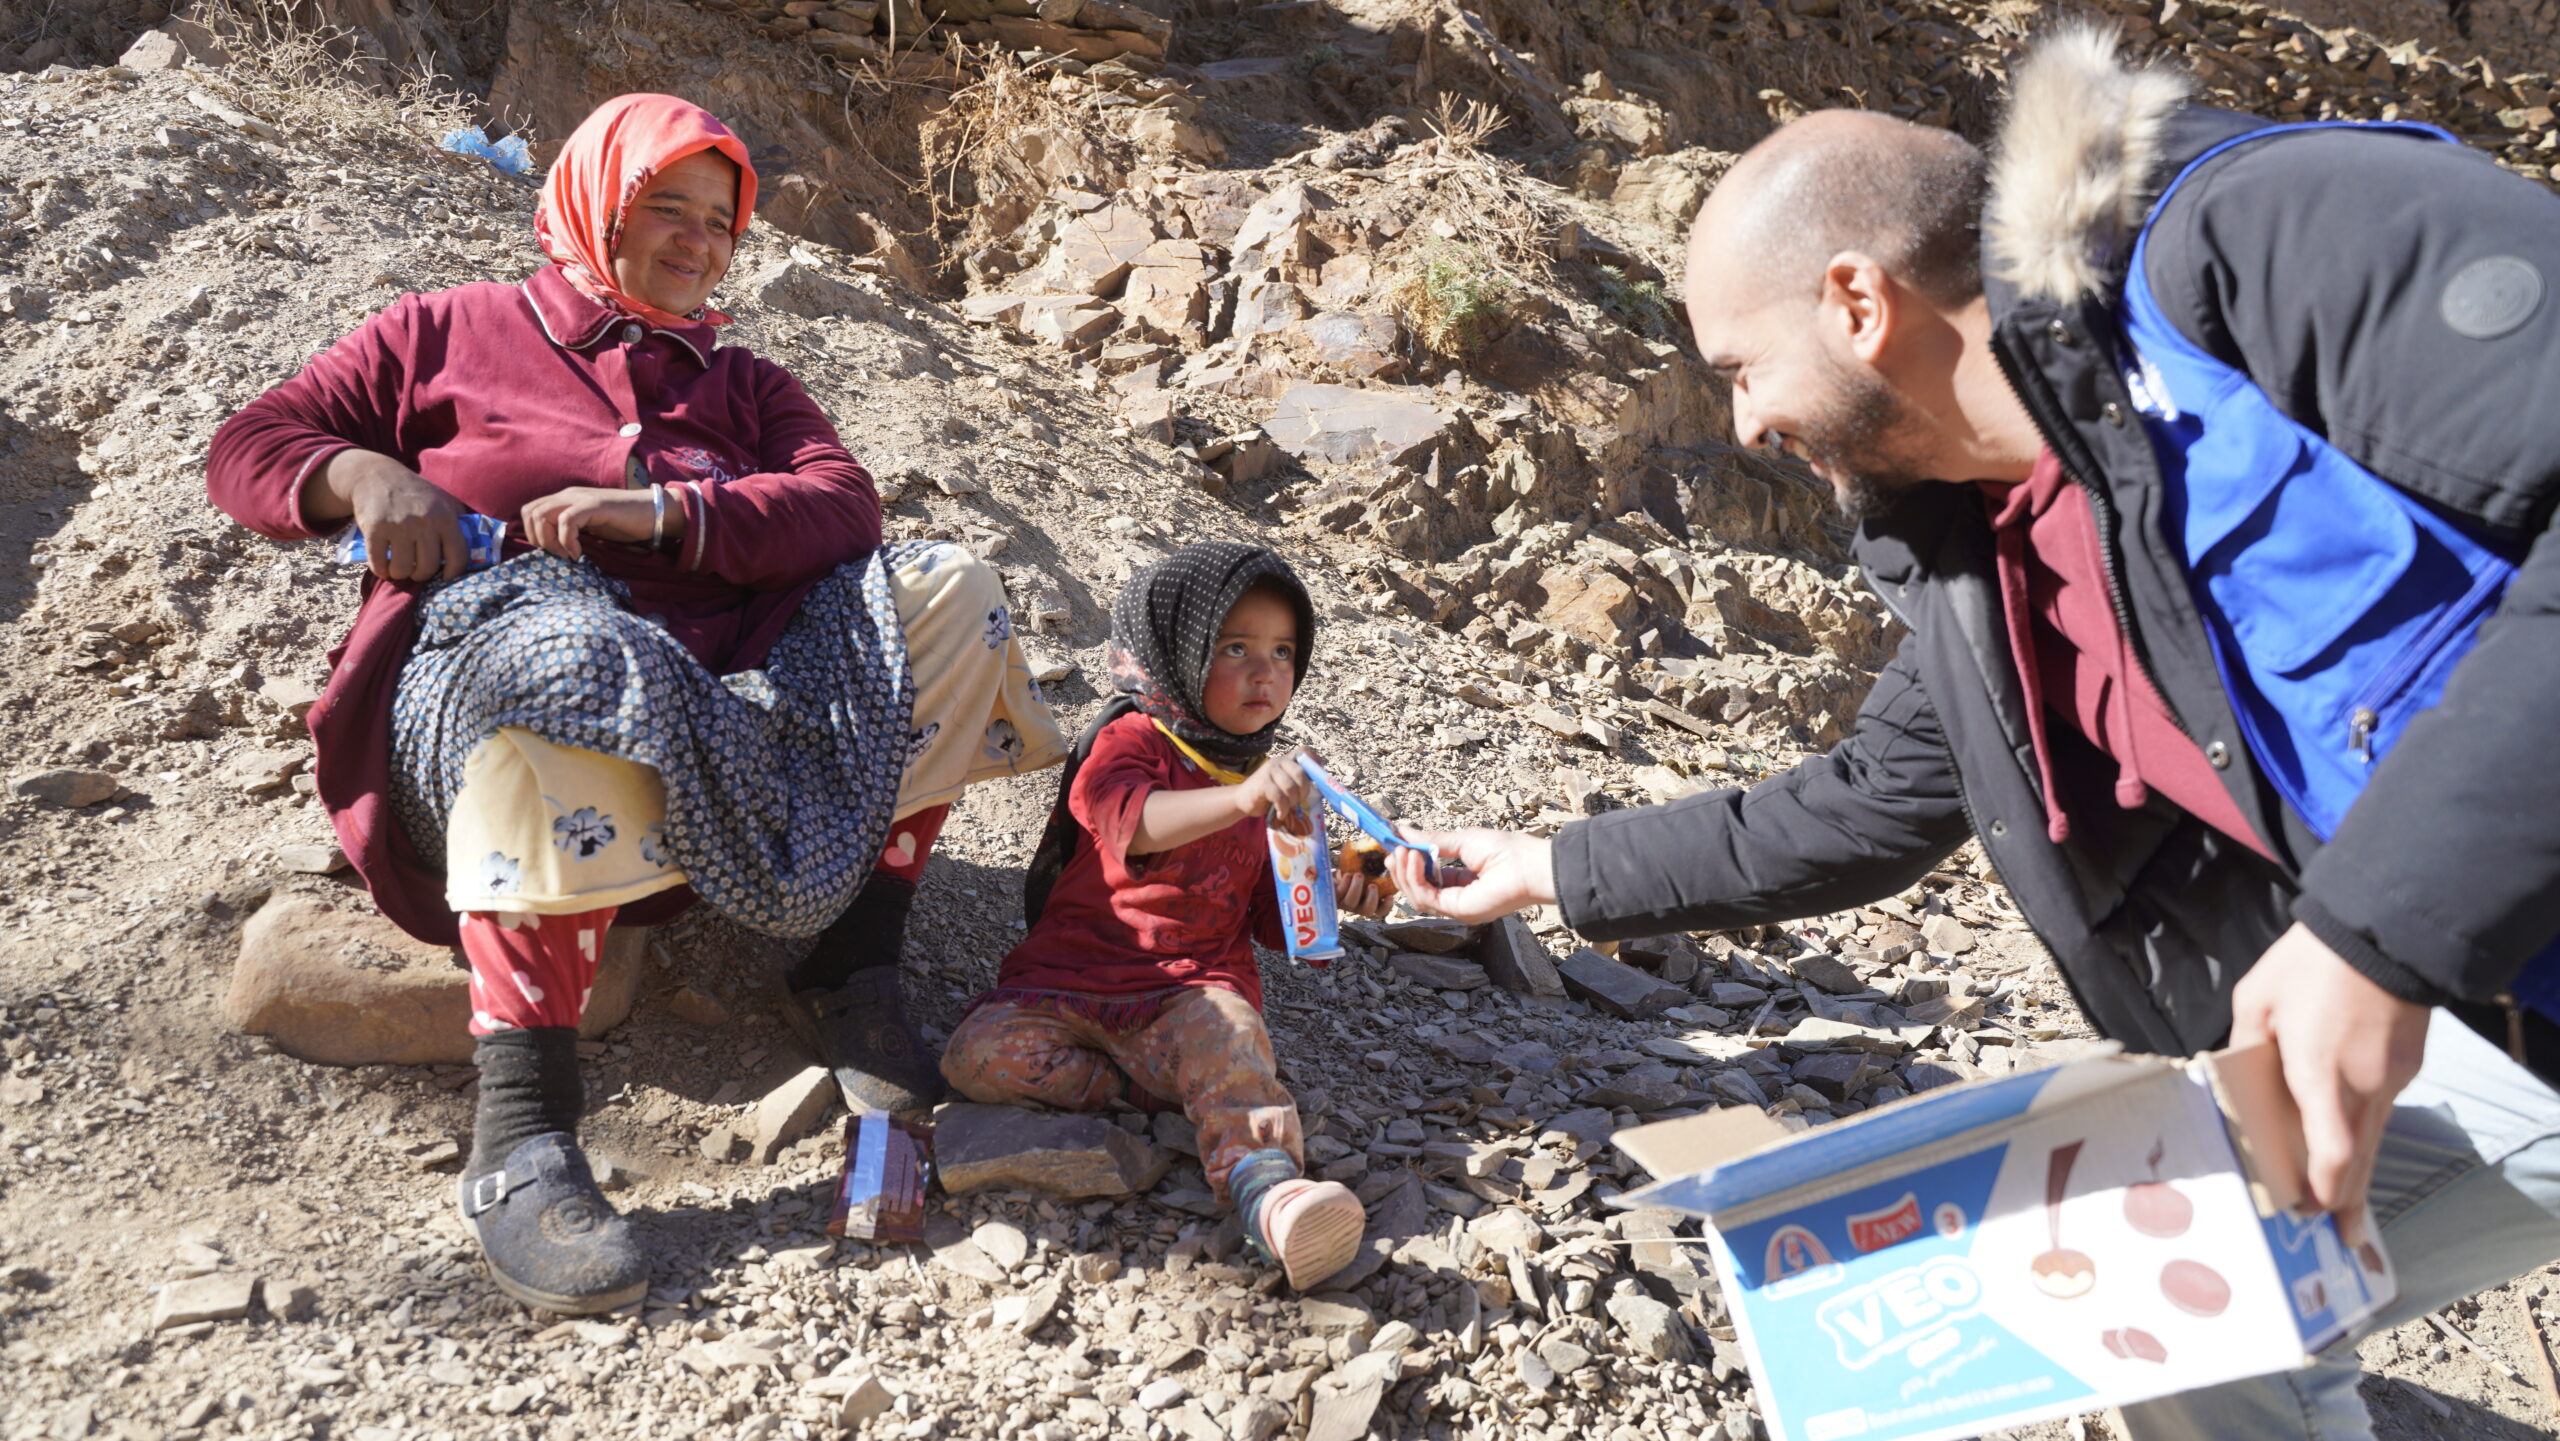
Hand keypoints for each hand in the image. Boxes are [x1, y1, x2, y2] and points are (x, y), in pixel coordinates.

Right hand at [313, 450, 468, 581]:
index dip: (453, 574)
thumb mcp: (445, 501)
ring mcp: (399, 526)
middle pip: (428, 567)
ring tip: (399, 567)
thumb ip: (460, 523)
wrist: (376, 475)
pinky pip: (379, 563)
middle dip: (421, 574)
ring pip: (403, 569)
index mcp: (446, 518)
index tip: (445, 577)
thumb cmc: (416, 493)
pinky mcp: (375, 529)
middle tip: (416, 570)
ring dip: (400, 573)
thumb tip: (478, 549)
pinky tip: (383, 566)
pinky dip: (381, 570)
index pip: (458, 557)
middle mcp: (424, 522)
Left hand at [518, 487, 670, 561]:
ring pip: (542, 514)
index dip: (532, 533)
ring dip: (550, 540)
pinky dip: (567, 541)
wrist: (653, 512)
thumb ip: (571, 529)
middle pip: (530, 512)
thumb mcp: (590, 525)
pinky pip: (567, 521)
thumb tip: (552, 547)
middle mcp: (568, 495)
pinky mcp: (594, 506)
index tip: (552, 551)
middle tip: (558, 554)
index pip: (529, 510)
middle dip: (537, 538)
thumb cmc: (624, 522)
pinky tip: (579, 553)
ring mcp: (580, 498)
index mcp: (565, 499)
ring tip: (568, 554)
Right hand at [1234, 748, 1316, 834]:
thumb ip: (1298, 782)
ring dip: (1292, 802)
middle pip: (1301, 774)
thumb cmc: (1267, 794)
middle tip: (1298, 802)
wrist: (1243, 800)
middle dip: (1304, 792)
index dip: (1315, 762)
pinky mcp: (1262, 783)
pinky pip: (1280, 797)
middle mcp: (1279, 761)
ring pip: (1291, 787)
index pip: (1304, 752)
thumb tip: (1321, 789)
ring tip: (1287, 808)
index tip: (1318, 777)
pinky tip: (1280, 814)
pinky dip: (1283, 809)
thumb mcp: (1284, 785)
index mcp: (1287, 760)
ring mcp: (1269, 771)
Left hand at [1335, 868, 1391, 918]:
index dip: (1387, 906)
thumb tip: (1389, 855)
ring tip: (1359, 875)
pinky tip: (1348, 874)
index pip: (1380, 911)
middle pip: (1368, 911)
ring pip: (1351, 901)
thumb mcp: (1367, 871)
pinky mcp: (1334, 896)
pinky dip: (1345, 883)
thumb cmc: (1353, 872)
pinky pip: (1340, 892)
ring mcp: (1345, 903)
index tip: (1389, 895)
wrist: (1331, 876)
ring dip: (1357, 888)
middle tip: (1373, 886)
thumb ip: (1377, 868)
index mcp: (1368, 902)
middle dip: (1372, 899)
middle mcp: (1358, 906)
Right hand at [1387, 827, 1556, 923]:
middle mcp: (1458, 898)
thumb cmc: (1506, 850)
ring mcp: (1457, 908)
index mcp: (1463, 882)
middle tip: (1390, 849)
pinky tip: (1413, 858)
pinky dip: (1415, 877)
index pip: (1428, 878)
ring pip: (1417, 896)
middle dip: (1402, 869)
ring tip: (1402, 850)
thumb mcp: (1462, 840)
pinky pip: (1425, 897)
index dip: (1409, 863)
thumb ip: (1431, 841)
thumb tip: (1403, 831)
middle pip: (1418, 889)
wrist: (1531, 865)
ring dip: (1405, 872)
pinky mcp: (1457, 912)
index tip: (1393, 846)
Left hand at [2227, 922, 2429, 1244]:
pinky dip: (2368, 1135)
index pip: (2333, 1148)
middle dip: (2350, 1202)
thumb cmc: (2311, 963)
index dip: (2326, 1187)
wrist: (2381, 932)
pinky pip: (2383, 1111)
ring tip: (2350, 1213)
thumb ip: (2246, 1044)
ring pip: (2375, 1138)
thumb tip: (2236, 1075)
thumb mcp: (2257, 999)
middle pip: (2360, 1158)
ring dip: (2361, 1174)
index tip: (2313, 1210)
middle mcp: (2362, 1083)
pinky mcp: (2406, 1066)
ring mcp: (2390, 1077)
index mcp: (2319, 1070)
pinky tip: (2355, 1148)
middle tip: (2345, 1240)